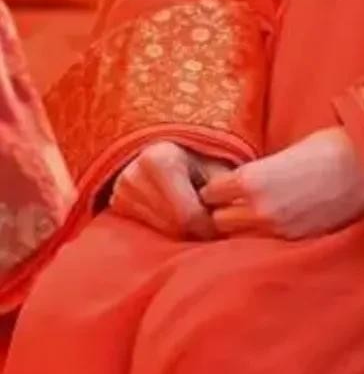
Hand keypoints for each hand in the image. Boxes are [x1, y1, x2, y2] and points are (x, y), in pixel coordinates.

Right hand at [108, 141, 234, 238]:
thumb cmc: (196, 152)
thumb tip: (237, 212)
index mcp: (160, 160)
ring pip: (161, 230)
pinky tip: (176, 214)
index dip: (209, 226)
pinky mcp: (116, 202)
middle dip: (196, 229)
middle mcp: (135, 175)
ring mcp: (121, 190)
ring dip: (181, 230)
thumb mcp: (213, 162)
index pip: (188, 214)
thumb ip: (223, 185)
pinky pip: (147, 227)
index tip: (222, 227)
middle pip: (173, 225)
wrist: (162, 143)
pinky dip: (166, 226)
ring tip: (196, 216)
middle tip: (212, 226)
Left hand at [200, 127, 363, 240]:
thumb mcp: (286, 152)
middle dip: (222, 210)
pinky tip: (273, 224)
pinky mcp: (297, 241)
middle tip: (232, 201)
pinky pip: (265, 244)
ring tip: (251, 215)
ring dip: (240, 227)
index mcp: (254, 180)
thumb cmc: (330, 146)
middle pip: (219, 220)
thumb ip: (261, 172)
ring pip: (239, 238)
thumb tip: (244, 183)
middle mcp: (260, 210)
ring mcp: (278, 230)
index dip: (214, 187)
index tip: (221, 183)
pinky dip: (262, 236)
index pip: (211, 193)